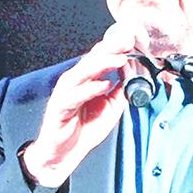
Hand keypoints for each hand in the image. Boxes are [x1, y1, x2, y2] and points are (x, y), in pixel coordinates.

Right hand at [23, 24, 146, 186]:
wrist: (64, 153)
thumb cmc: (85, 128)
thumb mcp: (111, 107)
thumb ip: (121, 89)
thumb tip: (132, 72)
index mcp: (86, 79)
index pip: (100, 57)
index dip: (116, 47)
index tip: (134, 38)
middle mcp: (75, 82)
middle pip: (92, 59)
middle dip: (110, 49)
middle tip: (128, 41)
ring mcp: (65, 93)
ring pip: (83, 72)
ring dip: (102, 64)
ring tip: (120, 59)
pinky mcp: (59, 107)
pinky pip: (74, 95)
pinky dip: (90, 88)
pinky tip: (104, 84)